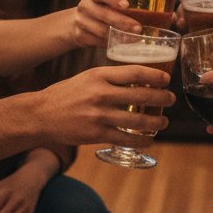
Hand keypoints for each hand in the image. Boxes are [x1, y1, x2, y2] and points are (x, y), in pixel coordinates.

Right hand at [36, 65, 174, 144]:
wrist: (41, 114)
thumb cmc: (66, 94)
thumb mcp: (87, 77)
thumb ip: (109, 79)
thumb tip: (138, 80)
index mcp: (99, 75)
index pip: (134, 72)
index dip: (155, 76)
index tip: (167, 79)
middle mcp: (100, 94)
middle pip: (141, 95)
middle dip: (162, 98)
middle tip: (171, 99)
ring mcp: (99, 115)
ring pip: (138, 120)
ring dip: (156, 122)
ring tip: (164, 121)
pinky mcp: (96, 134)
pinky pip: (126, 138)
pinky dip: (141, 140)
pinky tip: (149, 140)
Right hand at [71, 0, 141, 46]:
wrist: (76, 23)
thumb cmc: (99, 11)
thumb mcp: (105, 3)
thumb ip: (120, 5)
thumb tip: (152, 11)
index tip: (126, 6)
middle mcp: (84, 7)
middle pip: (104, 14)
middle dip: (123, 22)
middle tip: (138, 28)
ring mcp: (80, 22)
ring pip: (102, 30)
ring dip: (119, 36)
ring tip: (134, 38)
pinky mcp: (80, 36)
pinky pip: (98, 41)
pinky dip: (112, 43)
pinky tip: (123, 43)